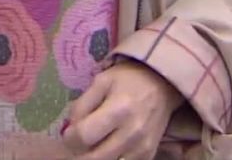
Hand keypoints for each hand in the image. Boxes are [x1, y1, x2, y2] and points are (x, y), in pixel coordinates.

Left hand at [62, 61, 184, 159]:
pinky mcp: (148, 155)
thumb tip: (69, 129)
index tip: (69, 133)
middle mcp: (132, 133)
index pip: (84, 136)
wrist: (163, 85)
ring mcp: (142, 148)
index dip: (70, 138)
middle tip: (78, 142)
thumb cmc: (129, 79)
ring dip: (95, 158)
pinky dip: (111, 159)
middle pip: (95, 158)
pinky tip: (108, 147)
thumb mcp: (101, 82)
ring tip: (93, 145)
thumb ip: (82, 105)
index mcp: (119, 110)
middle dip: (80, 153)